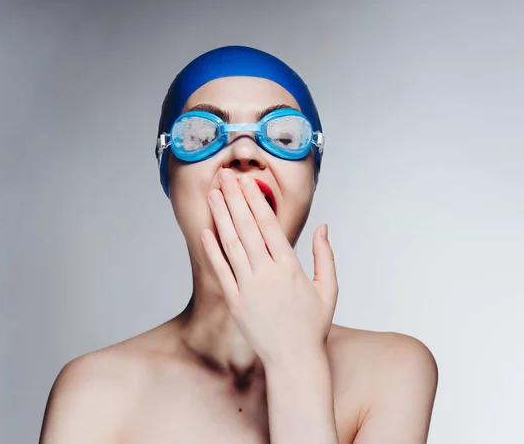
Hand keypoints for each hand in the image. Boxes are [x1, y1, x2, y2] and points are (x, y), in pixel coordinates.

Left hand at [201, 168, 338, 367]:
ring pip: (231, 244)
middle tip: (224, 176)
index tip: (246, 181)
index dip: (255, 200)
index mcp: (290, 268)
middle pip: (246, 228)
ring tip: (213, 194)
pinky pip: (220, 270)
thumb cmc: (312, 324)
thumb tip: (323, 226)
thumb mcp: (329, 289)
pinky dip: (212, 249)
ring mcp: (248, 288)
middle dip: (234, 198)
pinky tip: (206, 230)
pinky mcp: (234, 302)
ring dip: (220, 217)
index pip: (269, 225)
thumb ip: (325, 255)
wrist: (293, 360)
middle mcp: (267, 274)